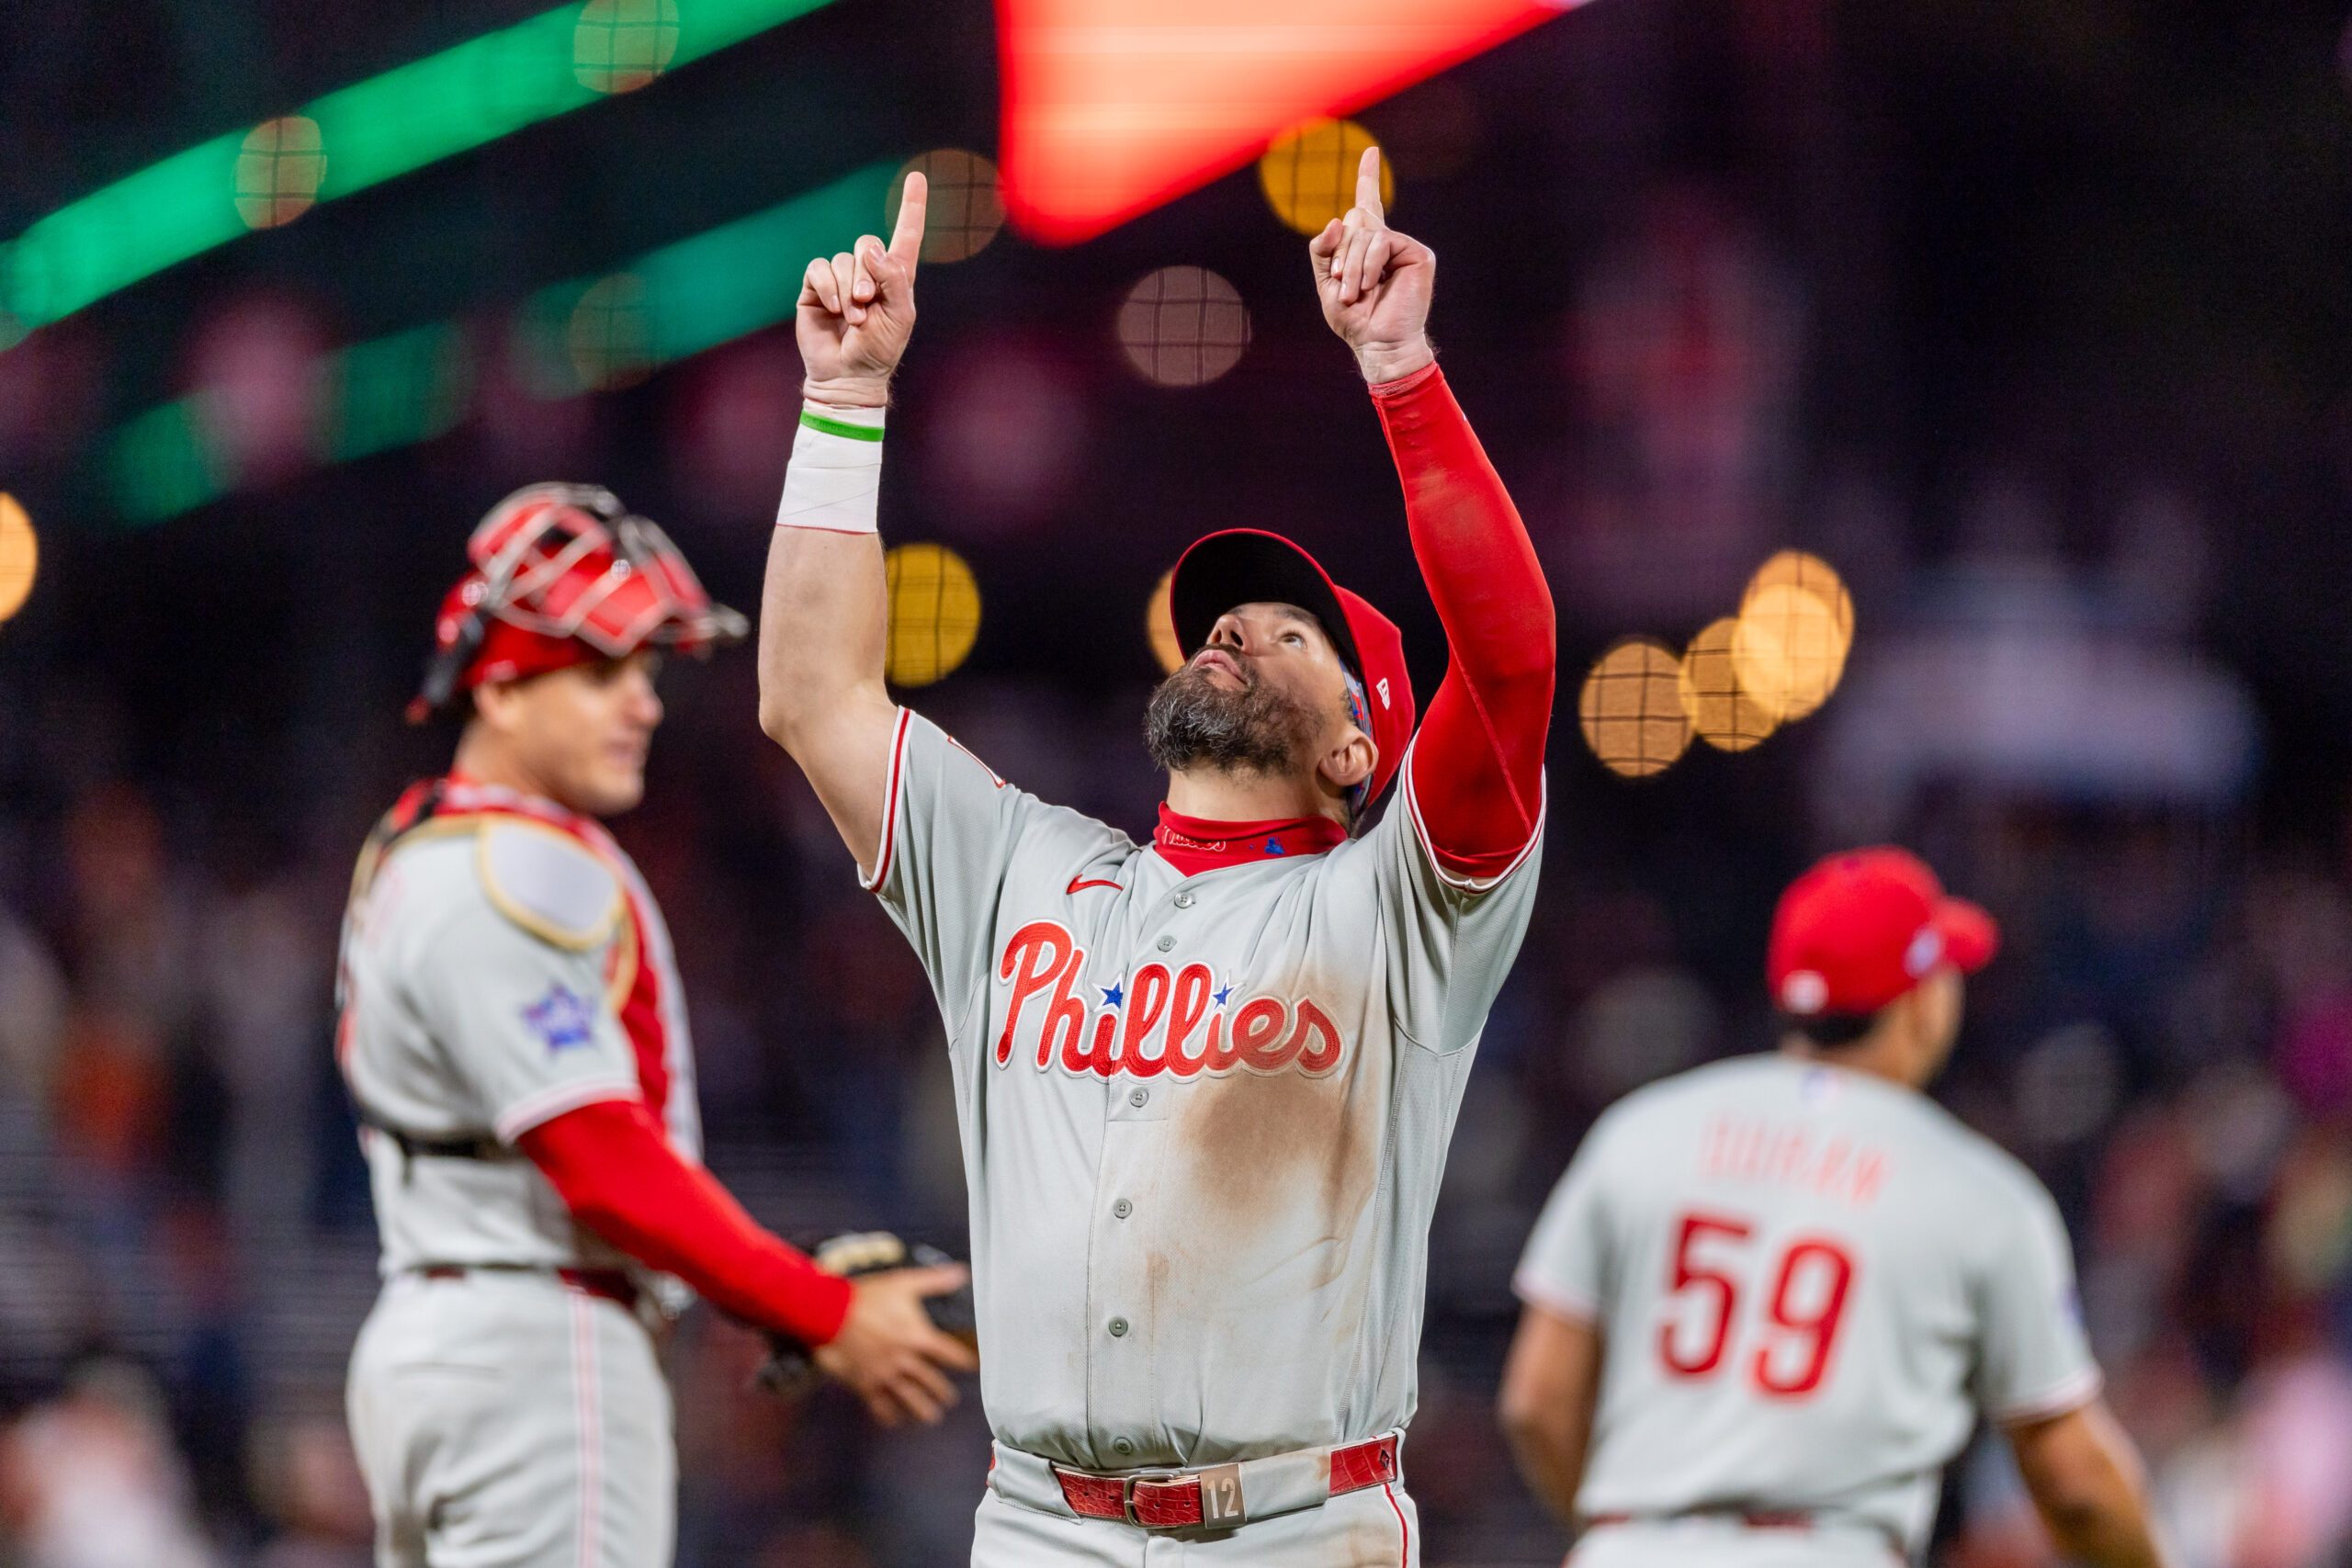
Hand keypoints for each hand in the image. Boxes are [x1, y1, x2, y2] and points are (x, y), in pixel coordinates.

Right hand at [796, 172, 927, 407]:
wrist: (848, 374)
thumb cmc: (880, 349)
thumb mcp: (899, 314)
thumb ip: (892, 278)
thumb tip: (869, 250)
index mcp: (895, 276)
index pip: (905, 235)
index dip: (911, 207)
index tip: (916, 177)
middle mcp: (867, 272)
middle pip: (867, 243)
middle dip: (868, 274)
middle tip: (867, 303)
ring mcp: (840, 279)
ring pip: (843, 260)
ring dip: (849, 290)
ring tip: (853, 318)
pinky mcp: (815, 288)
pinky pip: (818, 269)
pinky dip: (827, 287)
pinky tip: (834, 308)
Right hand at [810, 1261, 977, 1425]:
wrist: (831, 1313)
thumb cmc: (869, 1296)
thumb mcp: (904, 1283)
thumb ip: (935, 1281)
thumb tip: (963, 1272)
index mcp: (918, 1337)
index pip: (949, 1354)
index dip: (963, 1361)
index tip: (971, 1367)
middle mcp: (905, 1360)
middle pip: (932, 1382)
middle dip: (943, 1392)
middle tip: (949, 1400)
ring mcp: (885, 1374)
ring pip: (910, 1399)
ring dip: (923, 1411)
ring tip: (931, 1418)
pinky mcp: (865, 1383)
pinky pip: (880, 1406)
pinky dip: (889, 1416)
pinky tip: (895, 1421)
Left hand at [1309, 147, 1435, 383]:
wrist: (1377, 342)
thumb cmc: (1354, 319)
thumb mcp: (1327, 282)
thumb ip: (1323, 250)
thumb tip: (1339, 217)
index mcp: (1366, 247)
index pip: (1367, 205)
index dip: (1368, 177)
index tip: (1371, 151)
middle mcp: (1386, 241)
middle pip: (1355, 221)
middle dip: (1342, 254)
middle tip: (1345, 286)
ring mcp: (1403, 246)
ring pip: (1366, 232)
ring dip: (1353, 264)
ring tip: (1354, 292)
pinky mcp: (1417, 254)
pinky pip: (1382, 241)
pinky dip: (1370, 263)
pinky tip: (1371, 285)